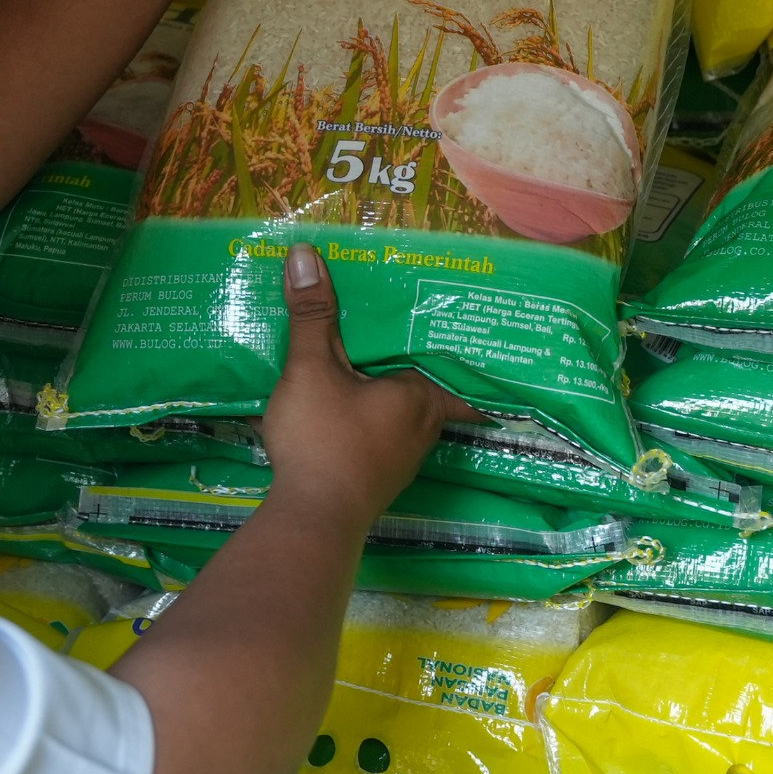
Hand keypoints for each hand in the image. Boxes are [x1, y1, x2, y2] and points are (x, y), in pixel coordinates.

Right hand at [261, 243, 476, 527]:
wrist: (312, 519)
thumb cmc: (323, 438)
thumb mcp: (312, 368)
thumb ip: (312, 315)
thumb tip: (306, 254)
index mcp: (422, 396)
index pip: (457, 367)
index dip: (459, 347)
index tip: (466, 325)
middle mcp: (423, 429)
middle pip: (432, 388)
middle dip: (421, 363)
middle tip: (410, 328)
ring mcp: (403, 459)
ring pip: (407, 415)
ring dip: (396, 394)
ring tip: (378, 360)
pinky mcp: (378, 479)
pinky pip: (386, 437)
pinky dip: (376, 419)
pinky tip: (354, 407)